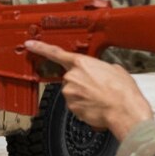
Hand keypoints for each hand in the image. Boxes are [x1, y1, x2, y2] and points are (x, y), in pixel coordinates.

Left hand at [25, 41, 152, 139]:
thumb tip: (102, 71)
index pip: (55, 53)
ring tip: (100, 97)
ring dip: (83, 94)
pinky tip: (97, 105)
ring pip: (72, 92)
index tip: (30, 45)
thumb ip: (101, 67)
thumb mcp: (114, 69)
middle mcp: (72, 77)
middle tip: (98, 86)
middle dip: (81, 82)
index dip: (41, 48)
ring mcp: (69, 93)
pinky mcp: (71, 107)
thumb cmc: (122, 90)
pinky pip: (75, 104)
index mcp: (81, 63)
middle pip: (70, 77)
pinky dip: (84, 105)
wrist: (124, 110)